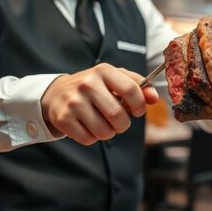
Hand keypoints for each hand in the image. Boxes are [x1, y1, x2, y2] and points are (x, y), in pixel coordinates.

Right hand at [41, 64, 158, 145]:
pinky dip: (92, 137)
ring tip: (101, 122)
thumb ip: (139, 86)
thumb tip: (154, 98)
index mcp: (103, 71)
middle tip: (118, 121)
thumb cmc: (93, 87)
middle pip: (118, 116)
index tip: (137, 111)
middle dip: (123, 124)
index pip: (131, 90)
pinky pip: (89, 139)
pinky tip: (87, 126)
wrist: (57, 93)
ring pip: (104, 132)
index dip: (139, 105)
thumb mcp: (115, 79)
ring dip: (108, 132)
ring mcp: (74, 102)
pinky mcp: (63, 118)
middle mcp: (87, 84)